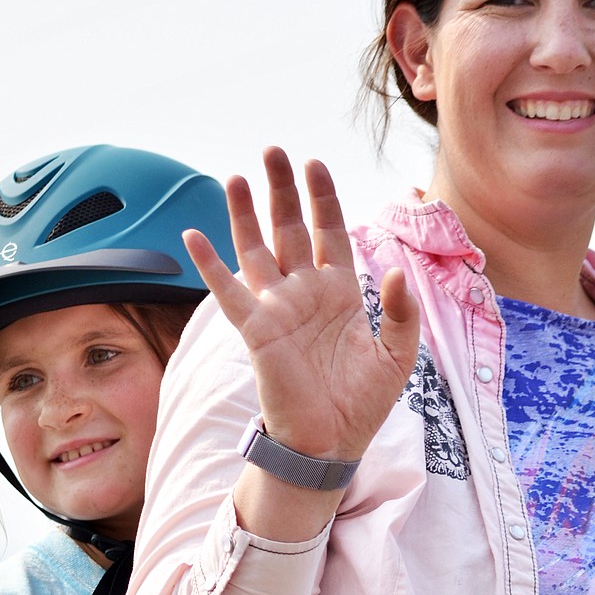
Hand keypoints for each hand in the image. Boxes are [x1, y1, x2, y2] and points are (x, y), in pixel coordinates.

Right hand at [183, 148, 419, 460]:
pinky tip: (194, 236)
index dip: (322, 199)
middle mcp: (304, 294)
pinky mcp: (256, 331)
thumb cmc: (363, 403)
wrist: (330, 444)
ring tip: (236, 177)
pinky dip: (210, 265)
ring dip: (245, 214)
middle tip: (272, 150)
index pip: (328, 232)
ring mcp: (277, 310)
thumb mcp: (397, 354)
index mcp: (340, 293)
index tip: (314, 163)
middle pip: (288, 229)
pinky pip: (228, 292)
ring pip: (256, 250)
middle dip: (281, 190)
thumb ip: (401, 311)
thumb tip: (396, 270)